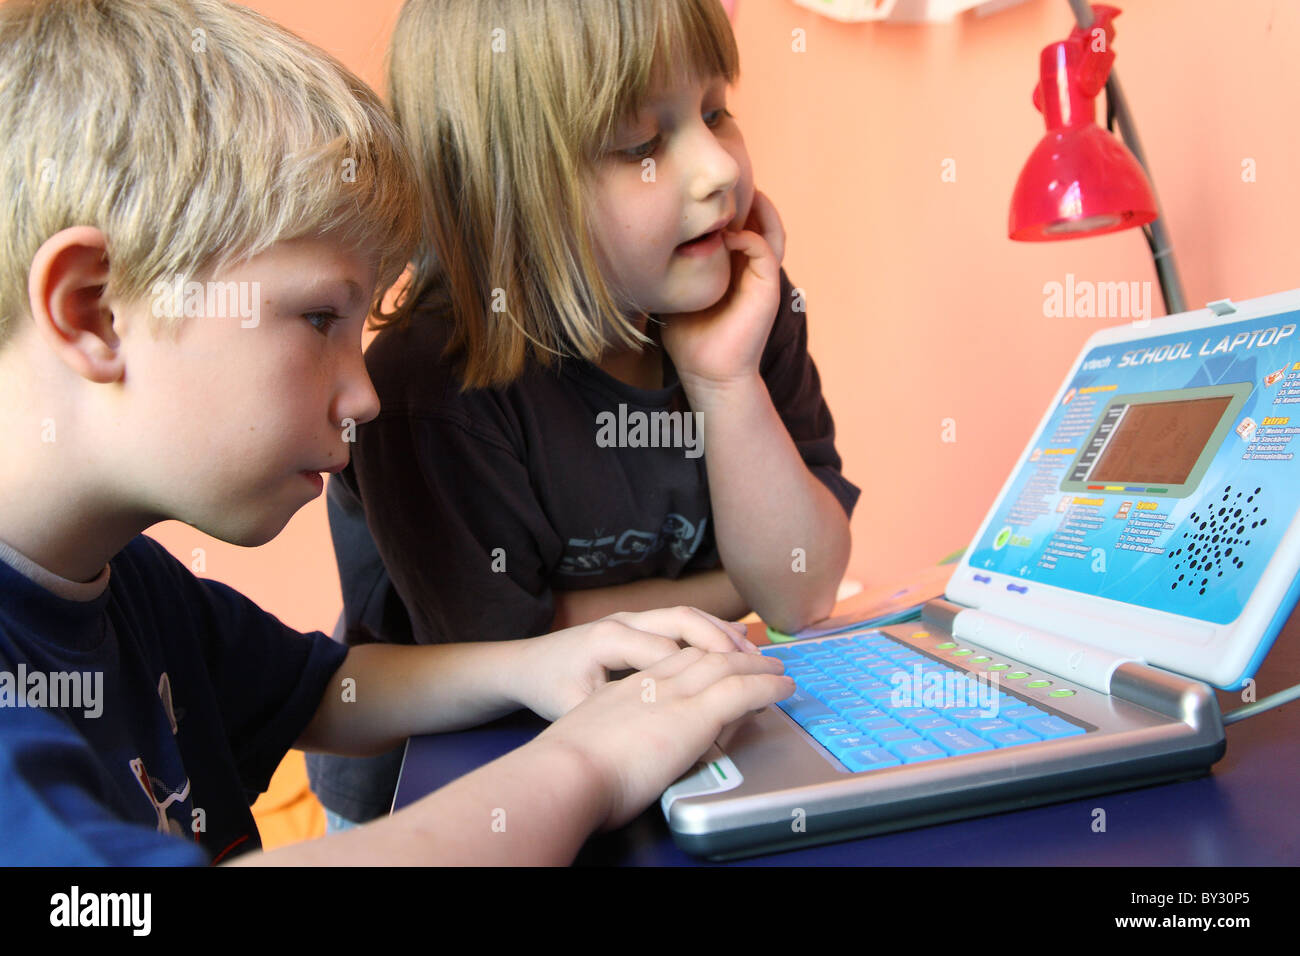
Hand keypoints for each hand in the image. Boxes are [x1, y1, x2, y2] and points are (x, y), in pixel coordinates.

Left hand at [508, 606, 758, 721]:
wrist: (524, 668)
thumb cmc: (548, 689)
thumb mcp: (574, 709)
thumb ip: (615, 715)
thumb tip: (661, 731)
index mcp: (607, 640)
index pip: (667, 651)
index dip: (705, 667)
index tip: (738, 687)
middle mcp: (623, 621)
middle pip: (683, 622)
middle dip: (724, 642)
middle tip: (760, 664)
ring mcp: (631, 619)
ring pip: (686, 618)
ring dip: (721, 633)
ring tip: (756, 654)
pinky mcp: (637, 624)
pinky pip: (680, 622)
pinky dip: (709, 631)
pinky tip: (734, 644)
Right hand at [535, 646, 793, 829]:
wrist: (564, 773)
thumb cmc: (565, 774)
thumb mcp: (587, 743)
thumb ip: (610, 739)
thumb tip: (629, 750)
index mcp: (623, 690)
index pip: (669, 663)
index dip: (695, 658)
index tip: (711, 661)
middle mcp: (650, 683)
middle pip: (700, 655)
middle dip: (730, 652)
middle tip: (753, 655)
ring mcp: (674, 694)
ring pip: (725, 664)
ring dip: (755, 664)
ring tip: (776, 668)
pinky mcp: (695, 713)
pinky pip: (743, 688)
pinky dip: (767, 685)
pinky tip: (783, 687)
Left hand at [660, 189, 785, 395]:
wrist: (707, 373)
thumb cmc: (688, 336)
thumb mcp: (676, 288)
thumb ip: (672, 263)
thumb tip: (647, 237)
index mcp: (735, 266)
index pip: (741, 223)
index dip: (727, 204)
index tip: (700, 191)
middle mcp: (752, 268)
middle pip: (760, 218)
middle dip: (744, 196)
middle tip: (719, 182)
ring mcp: (762, 277)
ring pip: (771, 228)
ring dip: (757, 207)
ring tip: (734, 193)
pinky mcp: (767, 288)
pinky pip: (764, 250)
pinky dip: (747, 236)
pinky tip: (724, 234)